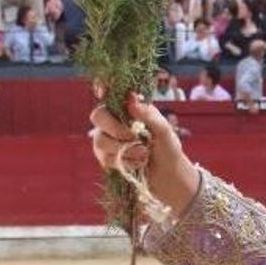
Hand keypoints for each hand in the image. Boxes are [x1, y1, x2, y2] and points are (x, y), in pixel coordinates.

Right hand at [89, 91, 200, 216]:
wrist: (168, 176)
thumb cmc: (168, 149)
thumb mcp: (164, 130)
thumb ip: (148, 114)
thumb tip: (131, 97)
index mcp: (128, 108)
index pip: (109, 93)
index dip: (101, 87)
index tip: (101, 91)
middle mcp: (114, 120)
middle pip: (97, 116)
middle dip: (115, 128)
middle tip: (134, 137)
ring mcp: (107, 139)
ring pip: (100, 141)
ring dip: (124, 150)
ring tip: (144, 154)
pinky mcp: (106, 157)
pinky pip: (105, 158)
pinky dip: (123, 162)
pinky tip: (137, 163)